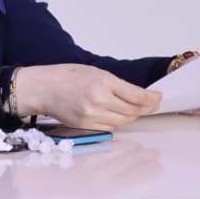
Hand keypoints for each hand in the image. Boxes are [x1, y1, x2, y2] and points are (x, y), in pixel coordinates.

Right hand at [14, 64, 160, 129]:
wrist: (41, 89)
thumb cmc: (65, 76)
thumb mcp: (94, 71)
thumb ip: (116, 84)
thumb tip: (138, 96)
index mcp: (102, 82)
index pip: (137, 96)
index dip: (152, 99)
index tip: (158, 97)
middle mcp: (98, 100)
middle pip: (133, 110)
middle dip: (147, 108)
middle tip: (154, 105)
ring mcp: (92, 116)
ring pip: (124, 121)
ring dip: (134, 116)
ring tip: (139, 111)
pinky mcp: (86, 126)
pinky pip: (110, 127)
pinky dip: (119, 122)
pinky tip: (121, 116)